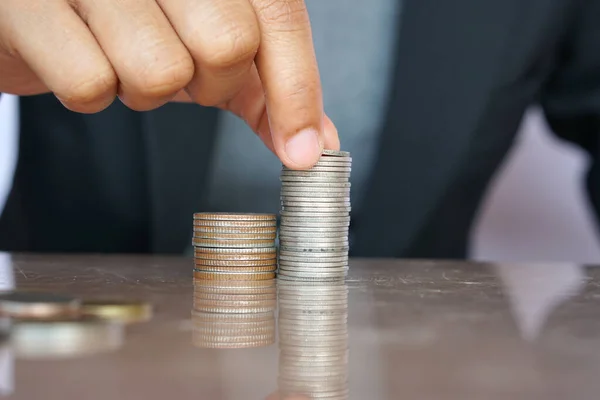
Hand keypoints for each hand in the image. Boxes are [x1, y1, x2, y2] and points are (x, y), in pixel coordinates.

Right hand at [0, 0, 338, 168]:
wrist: (37, 9)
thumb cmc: (127, 24)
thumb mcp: (205, 43)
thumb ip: (263, 86)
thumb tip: (316, 142)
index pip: (277, 16)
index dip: (296, 89)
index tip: (303, 153)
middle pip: (227, 45)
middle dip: (210, 84)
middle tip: (183, 74)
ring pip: (159, 71)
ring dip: (146, 90)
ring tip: (124, 61)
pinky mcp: (29, 5)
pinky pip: (91, 84)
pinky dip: (92, 94)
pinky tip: (82, 60)